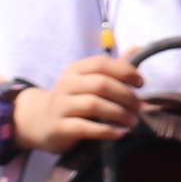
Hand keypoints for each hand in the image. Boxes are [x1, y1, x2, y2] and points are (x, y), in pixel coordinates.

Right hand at [18, 55, 143, 149]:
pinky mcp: (59, 127)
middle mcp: (66, 84)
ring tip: (132, 121)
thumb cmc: (72, 100)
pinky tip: (120, 133)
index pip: (102, 63)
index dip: (125, 71)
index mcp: (75, 69)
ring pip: (94, 105)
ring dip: (119, 114)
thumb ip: (113, 68)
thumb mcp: (88, 81)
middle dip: (126, 96)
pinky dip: (106, 131)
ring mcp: (60, 106)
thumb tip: (137, 48)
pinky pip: (85, 127)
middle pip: (101, 84)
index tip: (141, 84)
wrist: (38, 121)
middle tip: (139, 108)